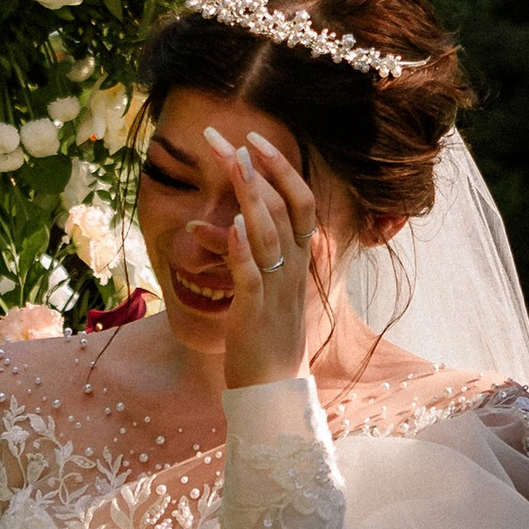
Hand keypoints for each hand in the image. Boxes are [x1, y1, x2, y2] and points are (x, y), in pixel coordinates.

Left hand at [208, 125, 318, 390]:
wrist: (274, 392)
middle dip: (258, 168)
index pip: (300, 202)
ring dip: (252, 195)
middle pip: (285, 206)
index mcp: (298, 261)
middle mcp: (292, 269)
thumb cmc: (266, 339)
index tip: (254, 139)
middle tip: (228, 137)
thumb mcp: (270, 289)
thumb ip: (258, 256)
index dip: (280, 168)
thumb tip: (238, 224)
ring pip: (270, 234)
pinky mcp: (255, 313)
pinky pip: (252, 276)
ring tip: (235, 162)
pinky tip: (233, 225)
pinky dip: (243, 250)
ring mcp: (277, 290)